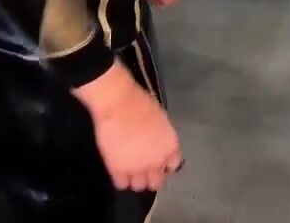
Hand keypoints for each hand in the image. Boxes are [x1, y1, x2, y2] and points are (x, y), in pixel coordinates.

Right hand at [79, 65, 182, 191]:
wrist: (118, 103)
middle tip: (141, 169)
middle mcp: (157, 162)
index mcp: (170, 147)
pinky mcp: (118, 170)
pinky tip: (117, 169)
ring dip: (135, 179)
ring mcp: (138, 168)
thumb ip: (161, 137)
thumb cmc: (139, 103)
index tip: (157, 161)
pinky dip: (120, 179)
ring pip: (139, 186)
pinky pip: (121, 184)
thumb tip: (156, 143)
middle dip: (150, 177)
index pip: (172, 166)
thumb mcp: (160, 120)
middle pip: (157, 182)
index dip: (163, 164)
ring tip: (128, 170)